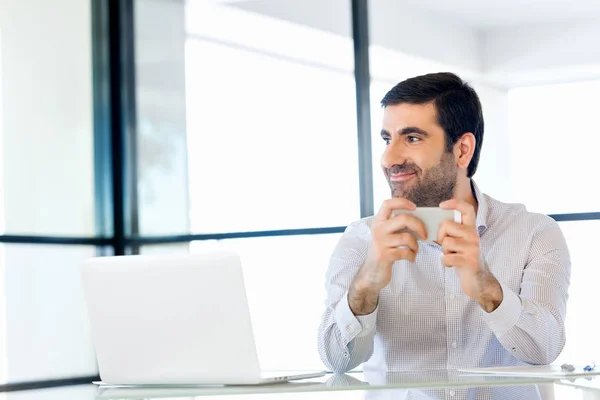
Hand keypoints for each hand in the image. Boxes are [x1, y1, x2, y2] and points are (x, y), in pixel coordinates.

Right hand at [349, 198, 426, 314]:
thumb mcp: (386, 235)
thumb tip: (420, 220)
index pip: (387, 204)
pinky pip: (406, 252)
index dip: (402, 202)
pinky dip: (412, 256)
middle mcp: (378, 230)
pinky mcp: (385, 255)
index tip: (414, 207)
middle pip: (404, 219)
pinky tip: (410, 258)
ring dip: (416, 245)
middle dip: (419, 226)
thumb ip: (397, 226)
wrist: (371, 273)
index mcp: (378, 222)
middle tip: (424, 235)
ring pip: (408, 237)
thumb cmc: (384, 252)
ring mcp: (380, 242)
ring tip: (414, 250)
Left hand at [438, 199, 502, 311]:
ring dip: (444, 251)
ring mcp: (472, 248)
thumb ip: (451, 232)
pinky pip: (446, 256)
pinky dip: (445, 262)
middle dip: (440, 235)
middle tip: (446, 246)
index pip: (467, 208)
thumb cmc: (464, 259)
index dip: (454, 203)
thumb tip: (430, 223)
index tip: (441, 205)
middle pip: (446, 225)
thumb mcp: (460, 242)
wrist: (478, 281)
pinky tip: (452, 264)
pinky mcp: (469, 260)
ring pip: (445, 242)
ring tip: (452, 256)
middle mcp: (474, 235)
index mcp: (471, 229)